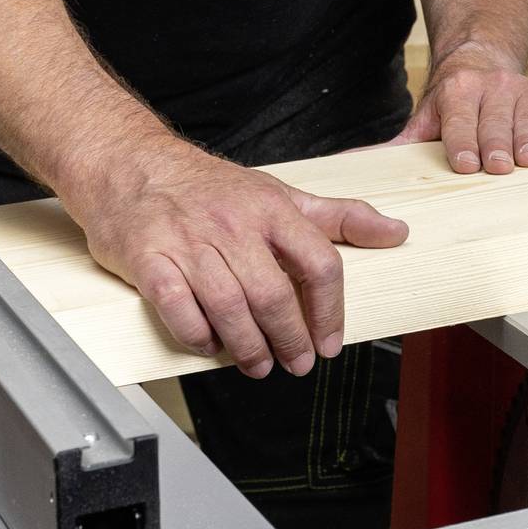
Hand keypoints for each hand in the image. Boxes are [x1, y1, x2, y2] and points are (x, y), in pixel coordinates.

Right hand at [67, 140, 407, 378]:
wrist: (130, 164)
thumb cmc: (209, 187)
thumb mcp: (280, 194)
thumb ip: (339, 217)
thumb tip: (397, 232)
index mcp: (271, 209)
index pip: (318, 265)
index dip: (330, 312)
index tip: (330, 342)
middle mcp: (233, 225)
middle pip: (274, 295)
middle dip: (291, 340)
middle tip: (296, 363)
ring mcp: (189, 243)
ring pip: (230, 308)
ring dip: (249, 348)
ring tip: (258, 364)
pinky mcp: (149, 260)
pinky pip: (179, 309)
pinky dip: (198, 336)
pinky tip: (210, 345)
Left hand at [397, 42, 527, 173]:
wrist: (481, 64)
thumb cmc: (452, 107)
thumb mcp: (423, 120)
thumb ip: (394, 146)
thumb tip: (350, 164)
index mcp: (456, 93)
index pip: (458, 119)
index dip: (462, 141)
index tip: (466, 164)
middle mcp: (490, 86)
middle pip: (493, 120)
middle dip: (495, 143)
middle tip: (499, 167)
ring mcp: (521, 89)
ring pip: (526, 116)